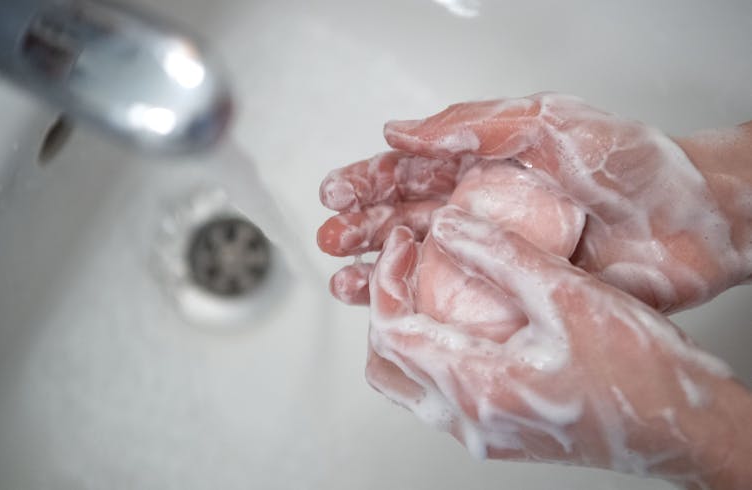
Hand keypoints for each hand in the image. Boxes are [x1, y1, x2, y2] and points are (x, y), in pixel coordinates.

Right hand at [319, 93, 751, 311]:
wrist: (692, 223)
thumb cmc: (632, 164)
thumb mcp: (548, 123)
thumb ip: (475, 124)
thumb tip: (404, 130)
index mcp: (487, 164)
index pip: (414, 169)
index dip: (370, 180)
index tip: (335, 192)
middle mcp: (486, 209)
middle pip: (407, 218)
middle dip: (362, 228)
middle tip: (330, 239)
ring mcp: (499, 253)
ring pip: (424, 262)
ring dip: (381, 270)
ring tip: (346, 280)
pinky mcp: (516, 291)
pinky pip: (460, 304)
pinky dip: (425, 307)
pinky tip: (399, 308)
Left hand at [366, 207, 751, 488]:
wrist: (680, 428)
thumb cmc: (638, 373)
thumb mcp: (568, 296)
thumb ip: (501, 256)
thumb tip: (449, 226)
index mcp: (478, 387)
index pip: (392, 331)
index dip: (386, 278)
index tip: (404, 242)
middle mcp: (470, 420)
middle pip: (386, 363)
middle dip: (386, 305)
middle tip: (405, 262)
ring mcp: (483, 432)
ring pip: (408, 382)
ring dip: (406, 330)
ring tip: (427, 284)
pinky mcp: (499, 431)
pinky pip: (439, 391)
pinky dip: (433, 350)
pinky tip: (461, 317)